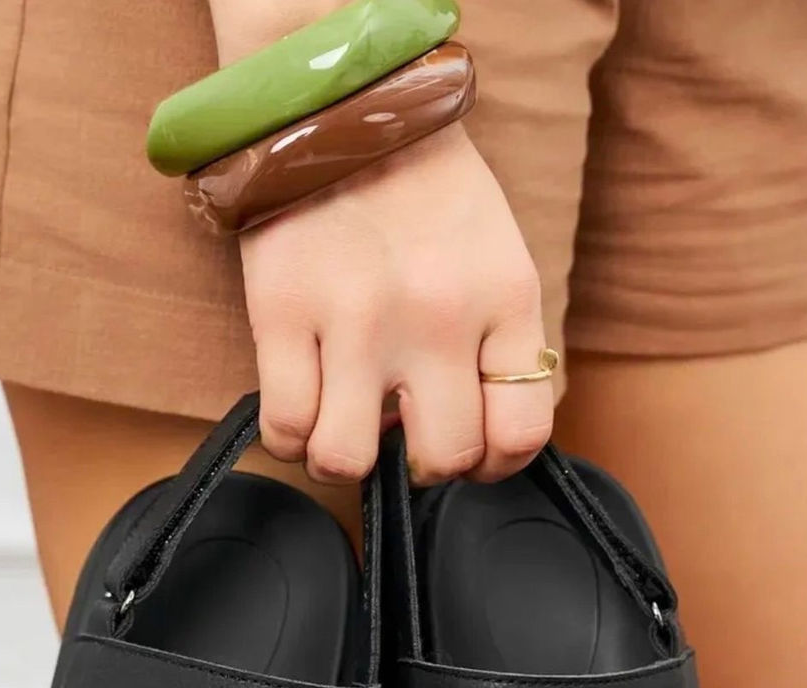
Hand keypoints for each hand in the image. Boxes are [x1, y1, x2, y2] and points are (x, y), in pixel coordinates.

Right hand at [239, 122, 553, 484]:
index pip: (521, 432)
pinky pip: (286, 427)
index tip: (470, 454)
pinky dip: (291, 437)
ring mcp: (357, 319)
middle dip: (421, 466)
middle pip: (441, 458)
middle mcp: (438, 317)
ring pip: (349, 459)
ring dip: (345, 460)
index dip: (494, 465)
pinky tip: (301, 411)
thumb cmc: (425, 187)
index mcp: (504, 298)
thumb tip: (473, 431)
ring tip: (342, 427)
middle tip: (402, 437)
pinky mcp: (284, 313)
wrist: (344, 102)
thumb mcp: (496, 255)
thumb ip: (500, 341)